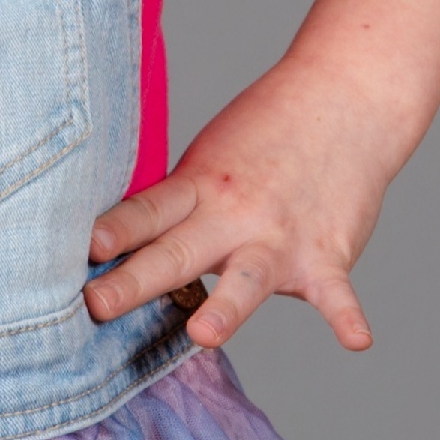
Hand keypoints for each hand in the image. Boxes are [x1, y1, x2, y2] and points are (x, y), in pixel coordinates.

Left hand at [84, 55, 397, 353]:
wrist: (346, 98)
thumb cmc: (266, 137)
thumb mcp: (210, 160)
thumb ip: (176, 208)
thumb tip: (119, 249)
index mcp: (199, 187)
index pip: (147, 213)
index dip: (115, 230)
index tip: (83, 249)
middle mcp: (233, 214)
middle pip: (178, 251)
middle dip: (135, 281)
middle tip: (97, 305)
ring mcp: (280, 236)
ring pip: (248, 277)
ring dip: (226, 307)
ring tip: (204, 334)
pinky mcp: (327, 254)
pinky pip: (337, 292)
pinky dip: (348, 316)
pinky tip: (356, 340)